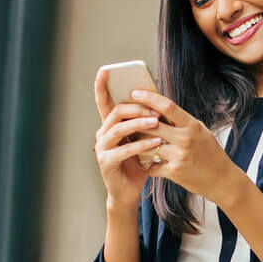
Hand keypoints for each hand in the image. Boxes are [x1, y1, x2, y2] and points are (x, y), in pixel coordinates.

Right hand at [93, 68, 162, 209]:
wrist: (129, 191)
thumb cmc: (138, 162)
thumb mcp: (142, 139)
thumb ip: (145, 123)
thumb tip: (160, 103)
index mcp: (110, 125)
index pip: (104, 102)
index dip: (102, 86)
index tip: (105, 70)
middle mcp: (102, 134)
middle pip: (116, 112)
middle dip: (136, 107)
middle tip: (156, 109)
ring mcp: (102, 148)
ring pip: (119, 129)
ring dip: (139, 124)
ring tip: (157, 122)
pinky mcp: (106, 162)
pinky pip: (125, 150)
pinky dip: (141, 145)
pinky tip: (156, 143)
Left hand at [127, 89, 246, 207]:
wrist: (222, 180)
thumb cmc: (211, 154)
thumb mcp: (201, 132)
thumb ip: (182, 122)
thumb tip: (160, 109)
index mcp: (193, 126)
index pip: (168, 106)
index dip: (149, 98)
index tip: (135, 93)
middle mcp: (186, 139)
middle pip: (152, 124)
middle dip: (136, 120)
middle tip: (125, 117)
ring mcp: (179, 156)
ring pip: (147, 145)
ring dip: (137, 142)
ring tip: (132, 140)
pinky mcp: (173, 172)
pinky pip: (151, 165)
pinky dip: (146, 163)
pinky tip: (145, 162)